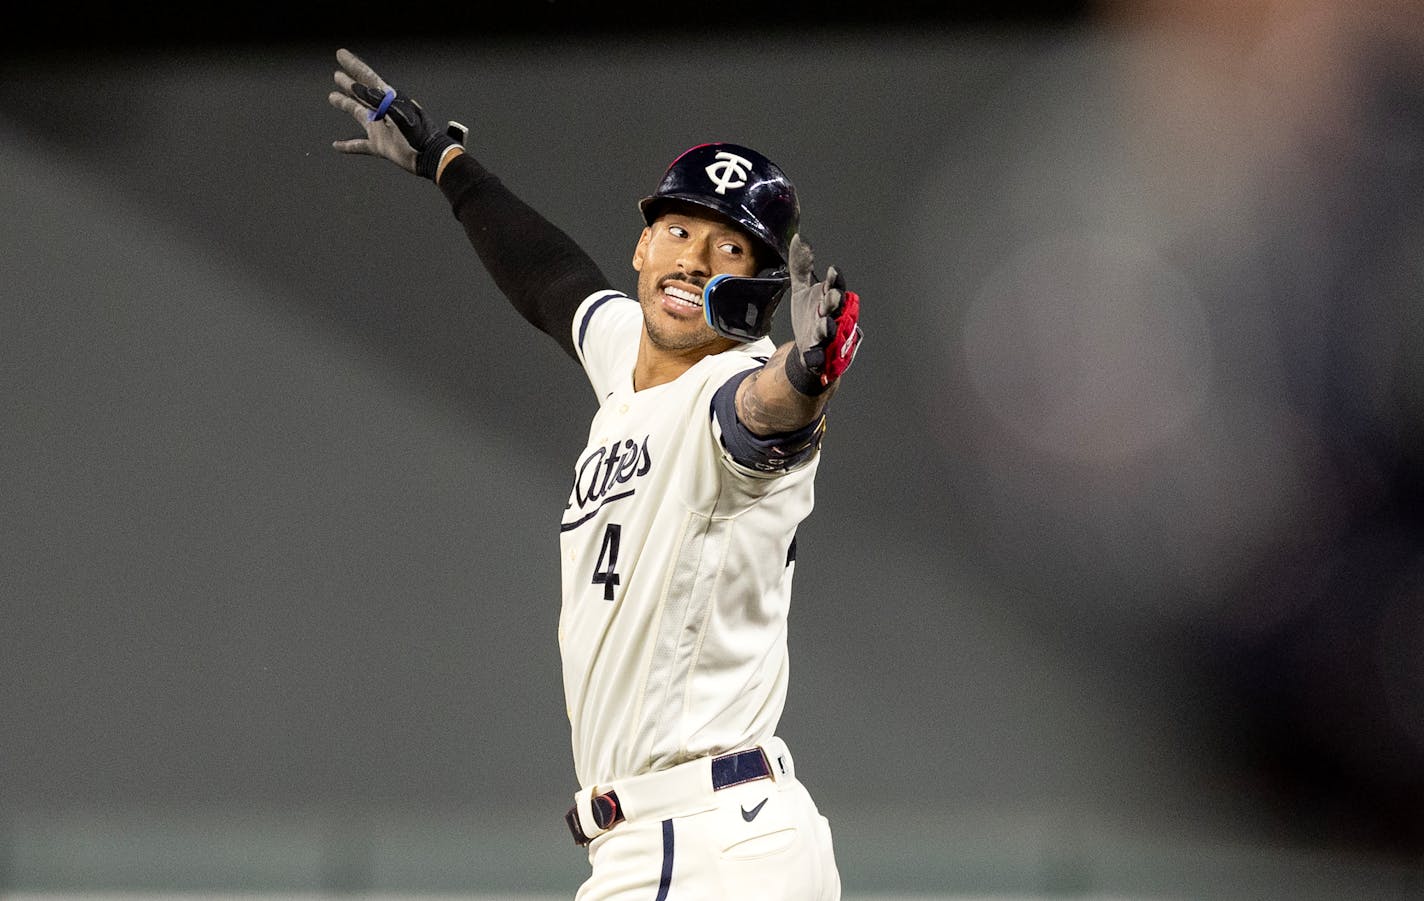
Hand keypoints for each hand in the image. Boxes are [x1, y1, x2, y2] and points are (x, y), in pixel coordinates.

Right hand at [328, 48, 464, 180]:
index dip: (354, 65)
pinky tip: (337, 146)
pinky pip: (360, 145)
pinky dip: (348, 146)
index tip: (341, 54)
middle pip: (361, 93)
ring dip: (345, 104)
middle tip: (336, 74)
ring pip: (358, 113)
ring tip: (332, 97)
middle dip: (348, 83)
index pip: (368, 77)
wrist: (430, 157)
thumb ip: (379, 100)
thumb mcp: (399, 113)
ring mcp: (381, 129)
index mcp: (390, 100)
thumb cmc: (419, 134)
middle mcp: (383, 112)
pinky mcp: (380, 146)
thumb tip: (357, 87)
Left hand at [787, 234, 862, 388]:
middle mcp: (832, 316)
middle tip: (832, 295)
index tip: (832, 272)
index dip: (835, 280)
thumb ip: (801, 267)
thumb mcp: (802, 290)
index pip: (834, 286)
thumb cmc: (809, 317)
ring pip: (832, 329)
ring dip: (829, 326)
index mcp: (828, 299)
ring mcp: (828, 336)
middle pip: (837, 307)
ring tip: (825, 323)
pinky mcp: (821, 354)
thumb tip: (799, 238)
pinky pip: (822, 353)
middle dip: (834, 301)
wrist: (805, 350)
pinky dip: (820, 352)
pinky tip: (815, 352)